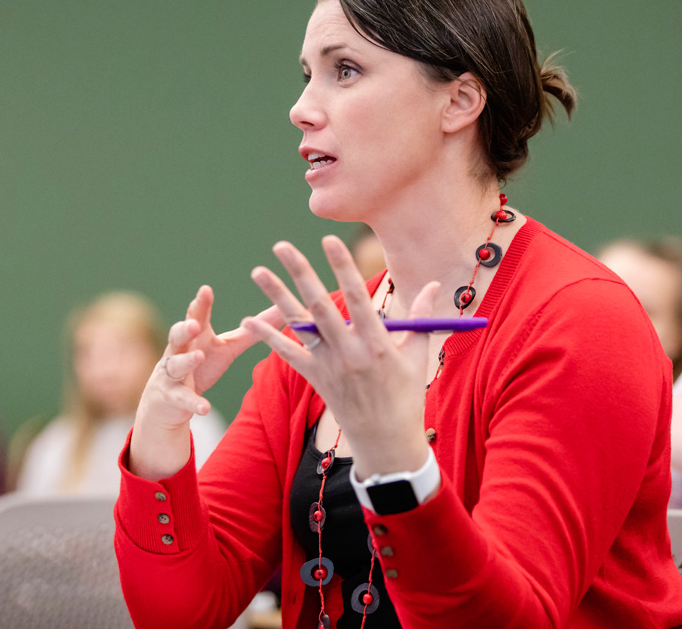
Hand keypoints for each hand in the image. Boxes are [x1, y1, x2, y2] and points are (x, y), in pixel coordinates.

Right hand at [139, 285, 282, 430]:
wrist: (169, 399)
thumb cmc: (202, 363)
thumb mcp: (228, 347)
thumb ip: (253, 330)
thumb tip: (282, 310)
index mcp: (196, 335)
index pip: (196, 315)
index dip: (200, 303)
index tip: (206, 290)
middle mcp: (180, 349)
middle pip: (178, 334)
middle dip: (185, 328)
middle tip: (194, 324)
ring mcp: (172, 373)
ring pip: (176, 364)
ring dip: (186, 361)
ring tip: (198, 357)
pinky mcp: (172, 396)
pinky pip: (182, 399)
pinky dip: (193, 402)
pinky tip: (206, 408)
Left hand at [241, 236, 437, 477]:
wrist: (385, 441)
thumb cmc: (406, 396)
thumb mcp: (418, 356)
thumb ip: (421, 318)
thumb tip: (433, 284)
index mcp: (377, 344)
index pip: (356, 297)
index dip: (342, 267)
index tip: (329, 240)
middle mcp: (349, 352)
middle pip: (320, 305)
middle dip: (300, 272)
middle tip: (282, 245)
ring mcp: (329, 366)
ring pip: (299, 326)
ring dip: (277, 297)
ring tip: (257, 271)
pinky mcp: (315, 378)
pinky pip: (288, 355)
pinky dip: (268, 337)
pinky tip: (249, 319)